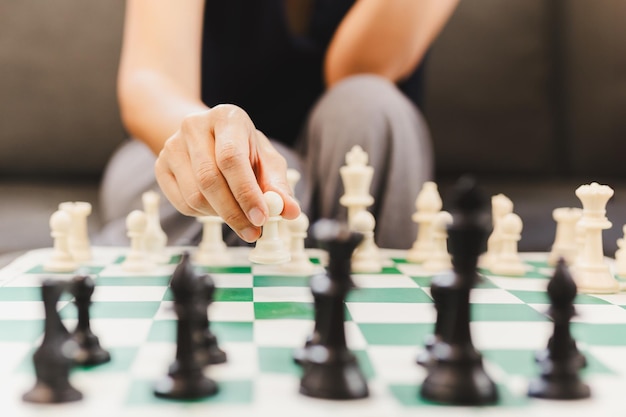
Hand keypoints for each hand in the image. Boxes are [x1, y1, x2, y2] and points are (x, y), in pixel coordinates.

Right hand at [155, 104, 300, 241]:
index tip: (262, 218)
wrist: (206, 137)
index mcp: (226, 117)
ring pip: (195, 196)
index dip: (247, 192)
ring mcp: (172, 145)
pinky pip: (182, 204)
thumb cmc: (243, 149)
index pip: (231, 157)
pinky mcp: (160, 165)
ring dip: (220, 216)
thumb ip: (278, 185)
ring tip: (237, 215)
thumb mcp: (265, 160)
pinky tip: (217, 207)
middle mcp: (194, 126)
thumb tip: (290, 211)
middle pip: (210, 179)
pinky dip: (203, 215)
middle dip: (234, 212)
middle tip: (253, 232)